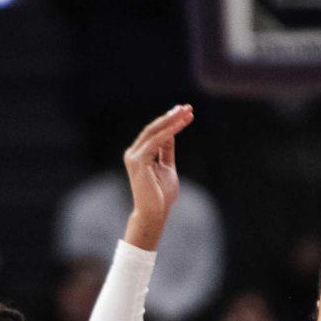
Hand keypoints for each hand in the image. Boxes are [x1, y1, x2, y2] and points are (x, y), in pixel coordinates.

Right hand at [121, 105, 192, 250]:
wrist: (154, 213)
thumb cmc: (161, 195)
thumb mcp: (166, 166)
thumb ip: (166, 150)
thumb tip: (171, 132)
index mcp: (139, 154)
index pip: (155, 132)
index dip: (169, 120)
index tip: (184, 111)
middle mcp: (133, 153)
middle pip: (154, 128)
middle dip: (171, 116)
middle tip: (187, 107)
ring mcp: (134, 156)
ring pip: (155, 132)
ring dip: (172, 120)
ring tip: (186, 112)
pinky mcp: (138, 161)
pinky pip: (156, 141)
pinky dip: (169, 132)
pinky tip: (180, 125)